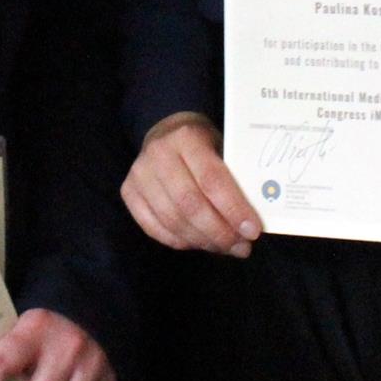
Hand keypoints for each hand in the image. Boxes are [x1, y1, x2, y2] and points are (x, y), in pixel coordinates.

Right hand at [120, 112, 261, 256]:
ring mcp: (139, 174)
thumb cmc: (204, 144)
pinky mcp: (127, 191)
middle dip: (219, 232)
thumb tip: (251, 223)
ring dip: (202, 241)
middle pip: (190, 205)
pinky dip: (180, 241)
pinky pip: (154, 228)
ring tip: (225, 248)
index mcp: (187, 137)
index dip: (233, 209)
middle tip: (241, 247)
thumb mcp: (223, 148)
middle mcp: (158, 153)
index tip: (252, 231)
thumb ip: (236, 179)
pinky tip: (199, 243)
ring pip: (172, 220)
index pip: (212, 180)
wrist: (165, 132)